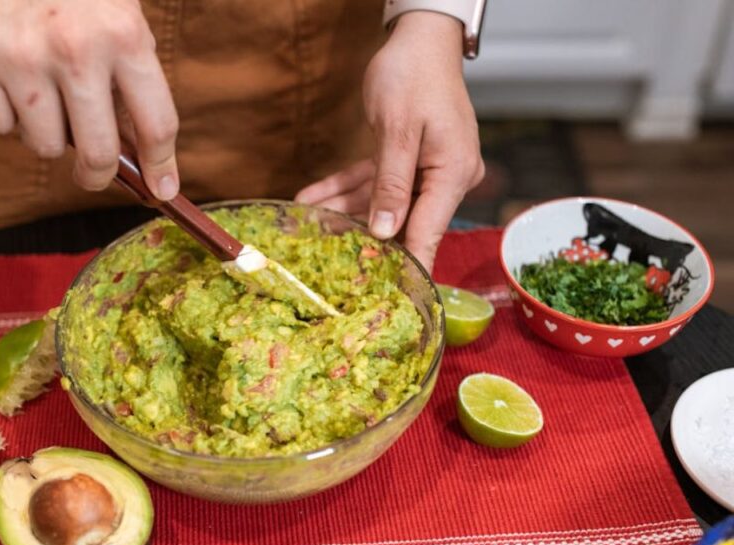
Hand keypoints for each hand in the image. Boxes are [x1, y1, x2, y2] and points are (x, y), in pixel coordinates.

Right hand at [0, 0, 179, 199]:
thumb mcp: (123, 23)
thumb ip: (132, 86)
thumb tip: (140, 160)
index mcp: (124, 36)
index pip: (155, 124)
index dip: (161, 165)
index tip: (161, 188)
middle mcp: (73, 49)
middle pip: (98, 153)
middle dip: (99, 174)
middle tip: (95, 172)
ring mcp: (19, 56)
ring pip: (44, 147)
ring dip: (50, 134)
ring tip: (49, 95)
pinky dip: (7, 116)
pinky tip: (14, 80)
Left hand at [295, 12, 483, 269]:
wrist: (418, 37)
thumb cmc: (413, 75)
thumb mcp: (396, 130)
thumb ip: (390, 184)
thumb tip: (385, 232)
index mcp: (452, 173)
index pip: (428, 232)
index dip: (405, 266)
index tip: (384, 297)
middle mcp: (444, 177)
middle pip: (401, 221)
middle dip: (358, 237)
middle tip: (322, 257)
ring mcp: (427, 169)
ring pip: (380, 202)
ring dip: (341, 211)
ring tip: (304, 224)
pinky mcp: (407, 159)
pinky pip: (373, 181)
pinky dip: (344, 188)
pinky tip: (310, 197)